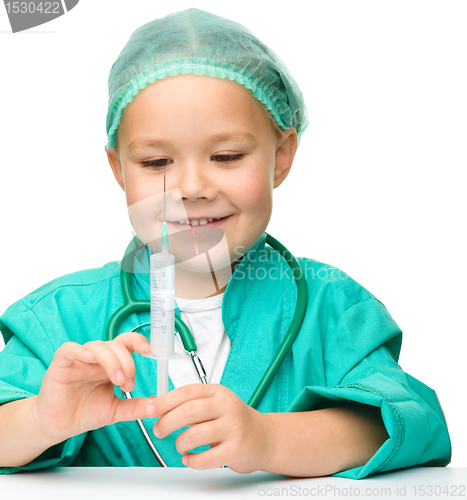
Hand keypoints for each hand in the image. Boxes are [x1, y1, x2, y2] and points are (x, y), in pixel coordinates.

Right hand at [31, 332, 155, 441]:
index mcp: (112, 364)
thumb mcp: (115, 410)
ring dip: (111, 360)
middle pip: (116, 345)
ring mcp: (79, 359)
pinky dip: (80, 350)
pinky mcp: (61, 364)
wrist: (58, 426)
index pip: (127, 344)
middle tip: (128, 383)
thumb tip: (157, 405)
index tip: (150, 350)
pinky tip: (89, 358)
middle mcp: (97, 358)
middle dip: (127, 362)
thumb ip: (135, 407)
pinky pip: (69, 349)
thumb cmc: (85, 412)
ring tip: (117, 380)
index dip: (138, 341)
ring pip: (98, 346)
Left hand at [146, 384, 273, 472]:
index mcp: (218, 392)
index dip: (165, 400)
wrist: (263, 437)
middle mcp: (226, 406)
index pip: (187, 391)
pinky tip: (191, 458)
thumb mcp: (214, 403)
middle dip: (167, 422)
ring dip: (180, 443)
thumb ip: (189, 403)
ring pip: (195, 435)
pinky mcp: (236, 449)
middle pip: (189, 411)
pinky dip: (192, 461)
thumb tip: (156, 404)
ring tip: (180, 446)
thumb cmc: (233, 420)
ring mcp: (233, 427)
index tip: (150, 409)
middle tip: (159, 430)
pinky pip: (206, 458)